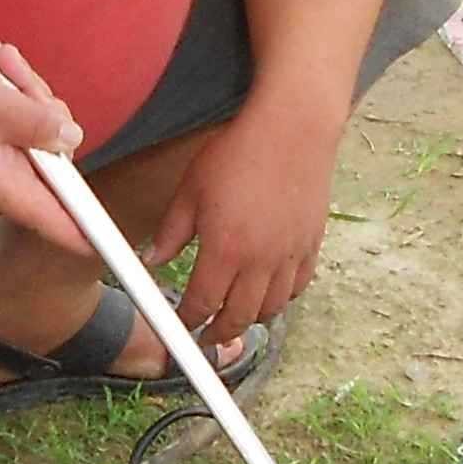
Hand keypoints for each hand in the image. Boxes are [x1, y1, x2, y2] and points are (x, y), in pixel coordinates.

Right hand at [0, 38, 86, 251]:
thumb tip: (73, 138)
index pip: (52, 220)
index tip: (112, 245)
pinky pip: (23, 117)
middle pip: (55, 161)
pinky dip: (17, 90)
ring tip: (3, 65)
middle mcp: (2, 176)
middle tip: (23, 84)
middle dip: (50, 117)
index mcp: (1, 183)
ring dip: (30, 94)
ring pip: (42, 132)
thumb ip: (39, 125)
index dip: (84, 231)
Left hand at [151, 101, 341, 337]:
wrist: (292, 127)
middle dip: (218, 333)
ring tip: (235, 317)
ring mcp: (290, 255)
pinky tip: (268, 294)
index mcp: (225, 249)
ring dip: (250, 320)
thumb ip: (171, 231)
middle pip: (239, 317)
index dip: (188, 322)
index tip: (179, 326)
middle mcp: (260, 260)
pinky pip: (298, 287)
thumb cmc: (238, 152)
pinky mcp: (311, 244)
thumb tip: (151, 260)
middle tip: (206, 336)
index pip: (202, 303)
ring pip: (272, 309)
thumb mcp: (191, 189)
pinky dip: (282, 299)